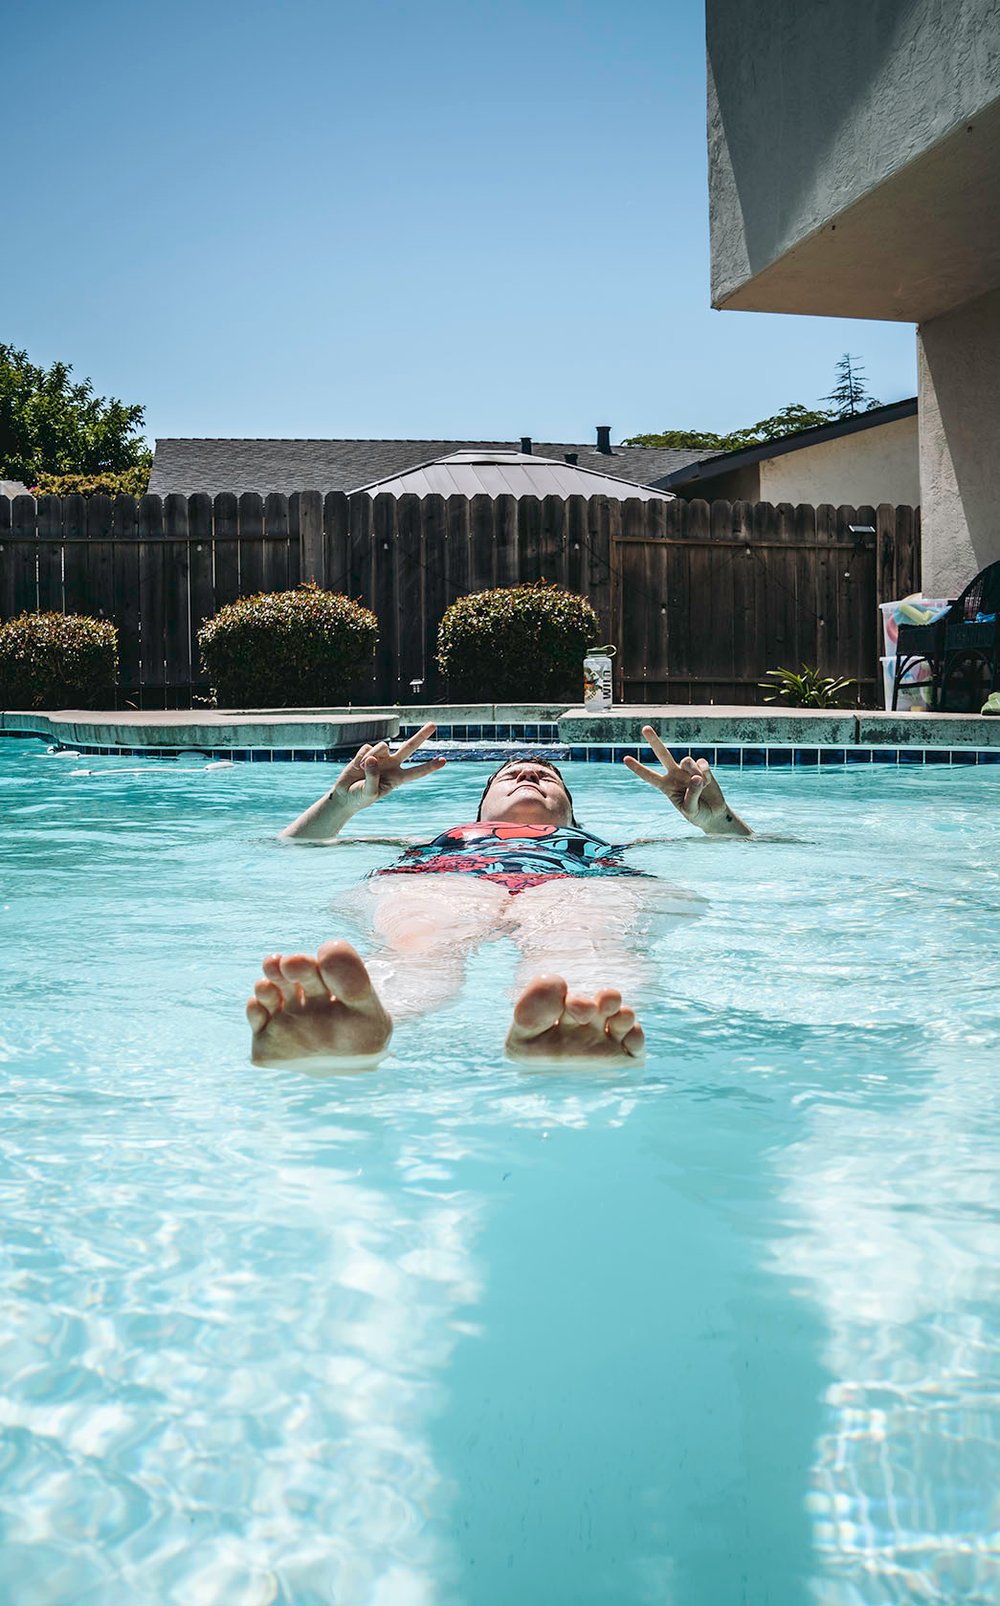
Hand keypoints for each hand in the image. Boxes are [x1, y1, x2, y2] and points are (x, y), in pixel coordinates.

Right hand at [333, 723, 445, 814]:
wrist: (344, 795)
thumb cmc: (360, 798)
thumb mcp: (369, 792)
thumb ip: (373, 776)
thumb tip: (373, 758)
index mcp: (397, 778)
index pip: (417, 772)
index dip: (430, 766)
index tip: (444, 761)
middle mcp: (392, 765)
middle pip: (409, 747)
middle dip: (421, 736)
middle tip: (434, 725)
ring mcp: (381, 757)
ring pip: (382, 745)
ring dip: (372, 756)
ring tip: (363, 769)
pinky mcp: (367, 752)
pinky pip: (367, 747)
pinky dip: (360, 757)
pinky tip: (356, 766)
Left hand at [623, 725, 748, 835]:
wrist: (714, 814)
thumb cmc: (697, 814)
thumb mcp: (690, 810)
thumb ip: (691, 795)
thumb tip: (696, 777)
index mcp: (666, 786)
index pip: (649, 776)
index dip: (638, 768)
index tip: (625, 759)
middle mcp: (675, 775)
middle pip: (663, 754)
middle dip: (654, 741)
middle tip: (645, 728)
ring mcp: (688, 770)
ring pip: (687, 760)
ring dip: (694, 771)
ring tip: (701, 785)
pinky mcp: (702, 768)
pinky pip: (702, 763)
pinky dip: (706, 772)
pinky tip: (708, 781)